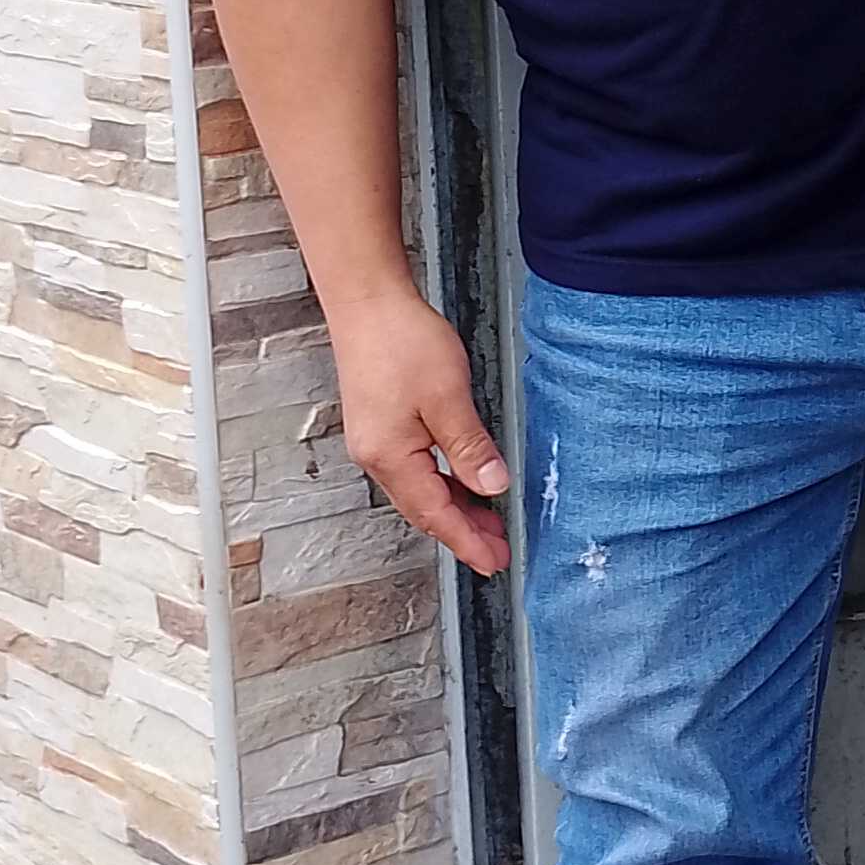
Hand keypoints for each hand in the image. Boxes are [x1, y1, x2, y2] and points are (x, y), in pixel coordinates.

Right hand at [332, 287, 513, 575]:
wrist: (367, 301)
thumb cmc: (401, 341)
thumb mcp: (447, 397)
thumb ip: (470, 447)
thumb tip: (493, 486)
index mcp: (391, 457)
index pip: (436, 514)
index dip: (468, 541)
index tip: (494, 562)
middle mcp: (375, 457)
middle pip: (425, 509)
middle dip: (463, 531)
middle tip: (498, 549)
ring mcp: (374, 441)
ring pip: (419, 490)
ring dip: (454, 508)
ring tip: (488, 521)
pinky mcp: (379, 425)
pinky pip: (414, 469)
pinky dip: (441, 482)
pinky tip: (462, 479)